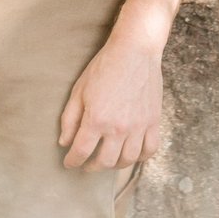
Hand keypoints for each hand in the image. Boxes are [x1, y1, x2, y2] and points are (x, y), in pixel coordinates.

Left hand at [57, 36, 162, 170]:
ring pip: (127, 160)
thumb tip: (64, 142)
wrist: (135, 51)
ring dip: (115, 165)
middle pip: (105, 161)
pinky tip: (131, 153)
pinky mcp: (153, 122)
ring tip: (107, 160)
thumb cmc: (104, 67)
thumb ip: (70, 119)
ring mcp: (138, 127)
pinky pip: (149, 150)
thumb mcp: (79, 90)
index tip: (69, 163)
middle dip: (92, 166)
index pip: (81, 151)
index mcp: (97, 119)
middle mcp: (118, 128)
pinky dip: (140, 157)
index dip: (72, 161)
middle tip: (87, 164)